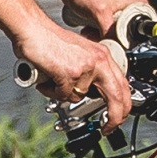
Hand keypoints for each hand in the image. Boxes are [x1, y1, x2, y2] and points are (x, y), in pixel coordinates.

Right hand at [16, 15, 133, 125]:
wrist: (33, 29)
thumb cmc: (51, 41)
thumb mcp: (81, 54)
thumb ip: (91, 73)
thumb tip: (94, 95)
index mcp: (103, 56)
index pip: (123, 85)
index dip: (123, 106)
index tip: (117, 119)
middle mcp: (98, 61)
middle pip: (116, 97)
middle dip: (114, 117)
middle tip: (107, 128)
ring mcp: (85, 67)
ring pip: (78, 97)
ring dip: (63, 94)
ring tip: (53, 79)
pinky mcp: (69, 73)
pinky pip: (63, 94)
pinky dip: (51, 90)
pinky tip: (46, 78)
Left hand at [60, 0, 154, 39]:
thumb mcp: (100, 13)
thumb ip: (111, 32)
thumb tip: (114, 48)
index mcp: (138, 5)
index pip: (141, 33)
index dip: (126, 42)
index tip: (112, 43)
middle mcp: (132, 7)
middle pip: (127, 36)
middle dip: (111, 40)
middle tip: (97, 36)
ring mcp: (120, 10)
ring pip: (115, 34)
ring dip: (102, 37)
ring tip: (90, 31)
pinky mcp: (109, 13)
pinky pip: (107, 30)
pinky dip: (98, 33)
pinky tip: (88, 29)